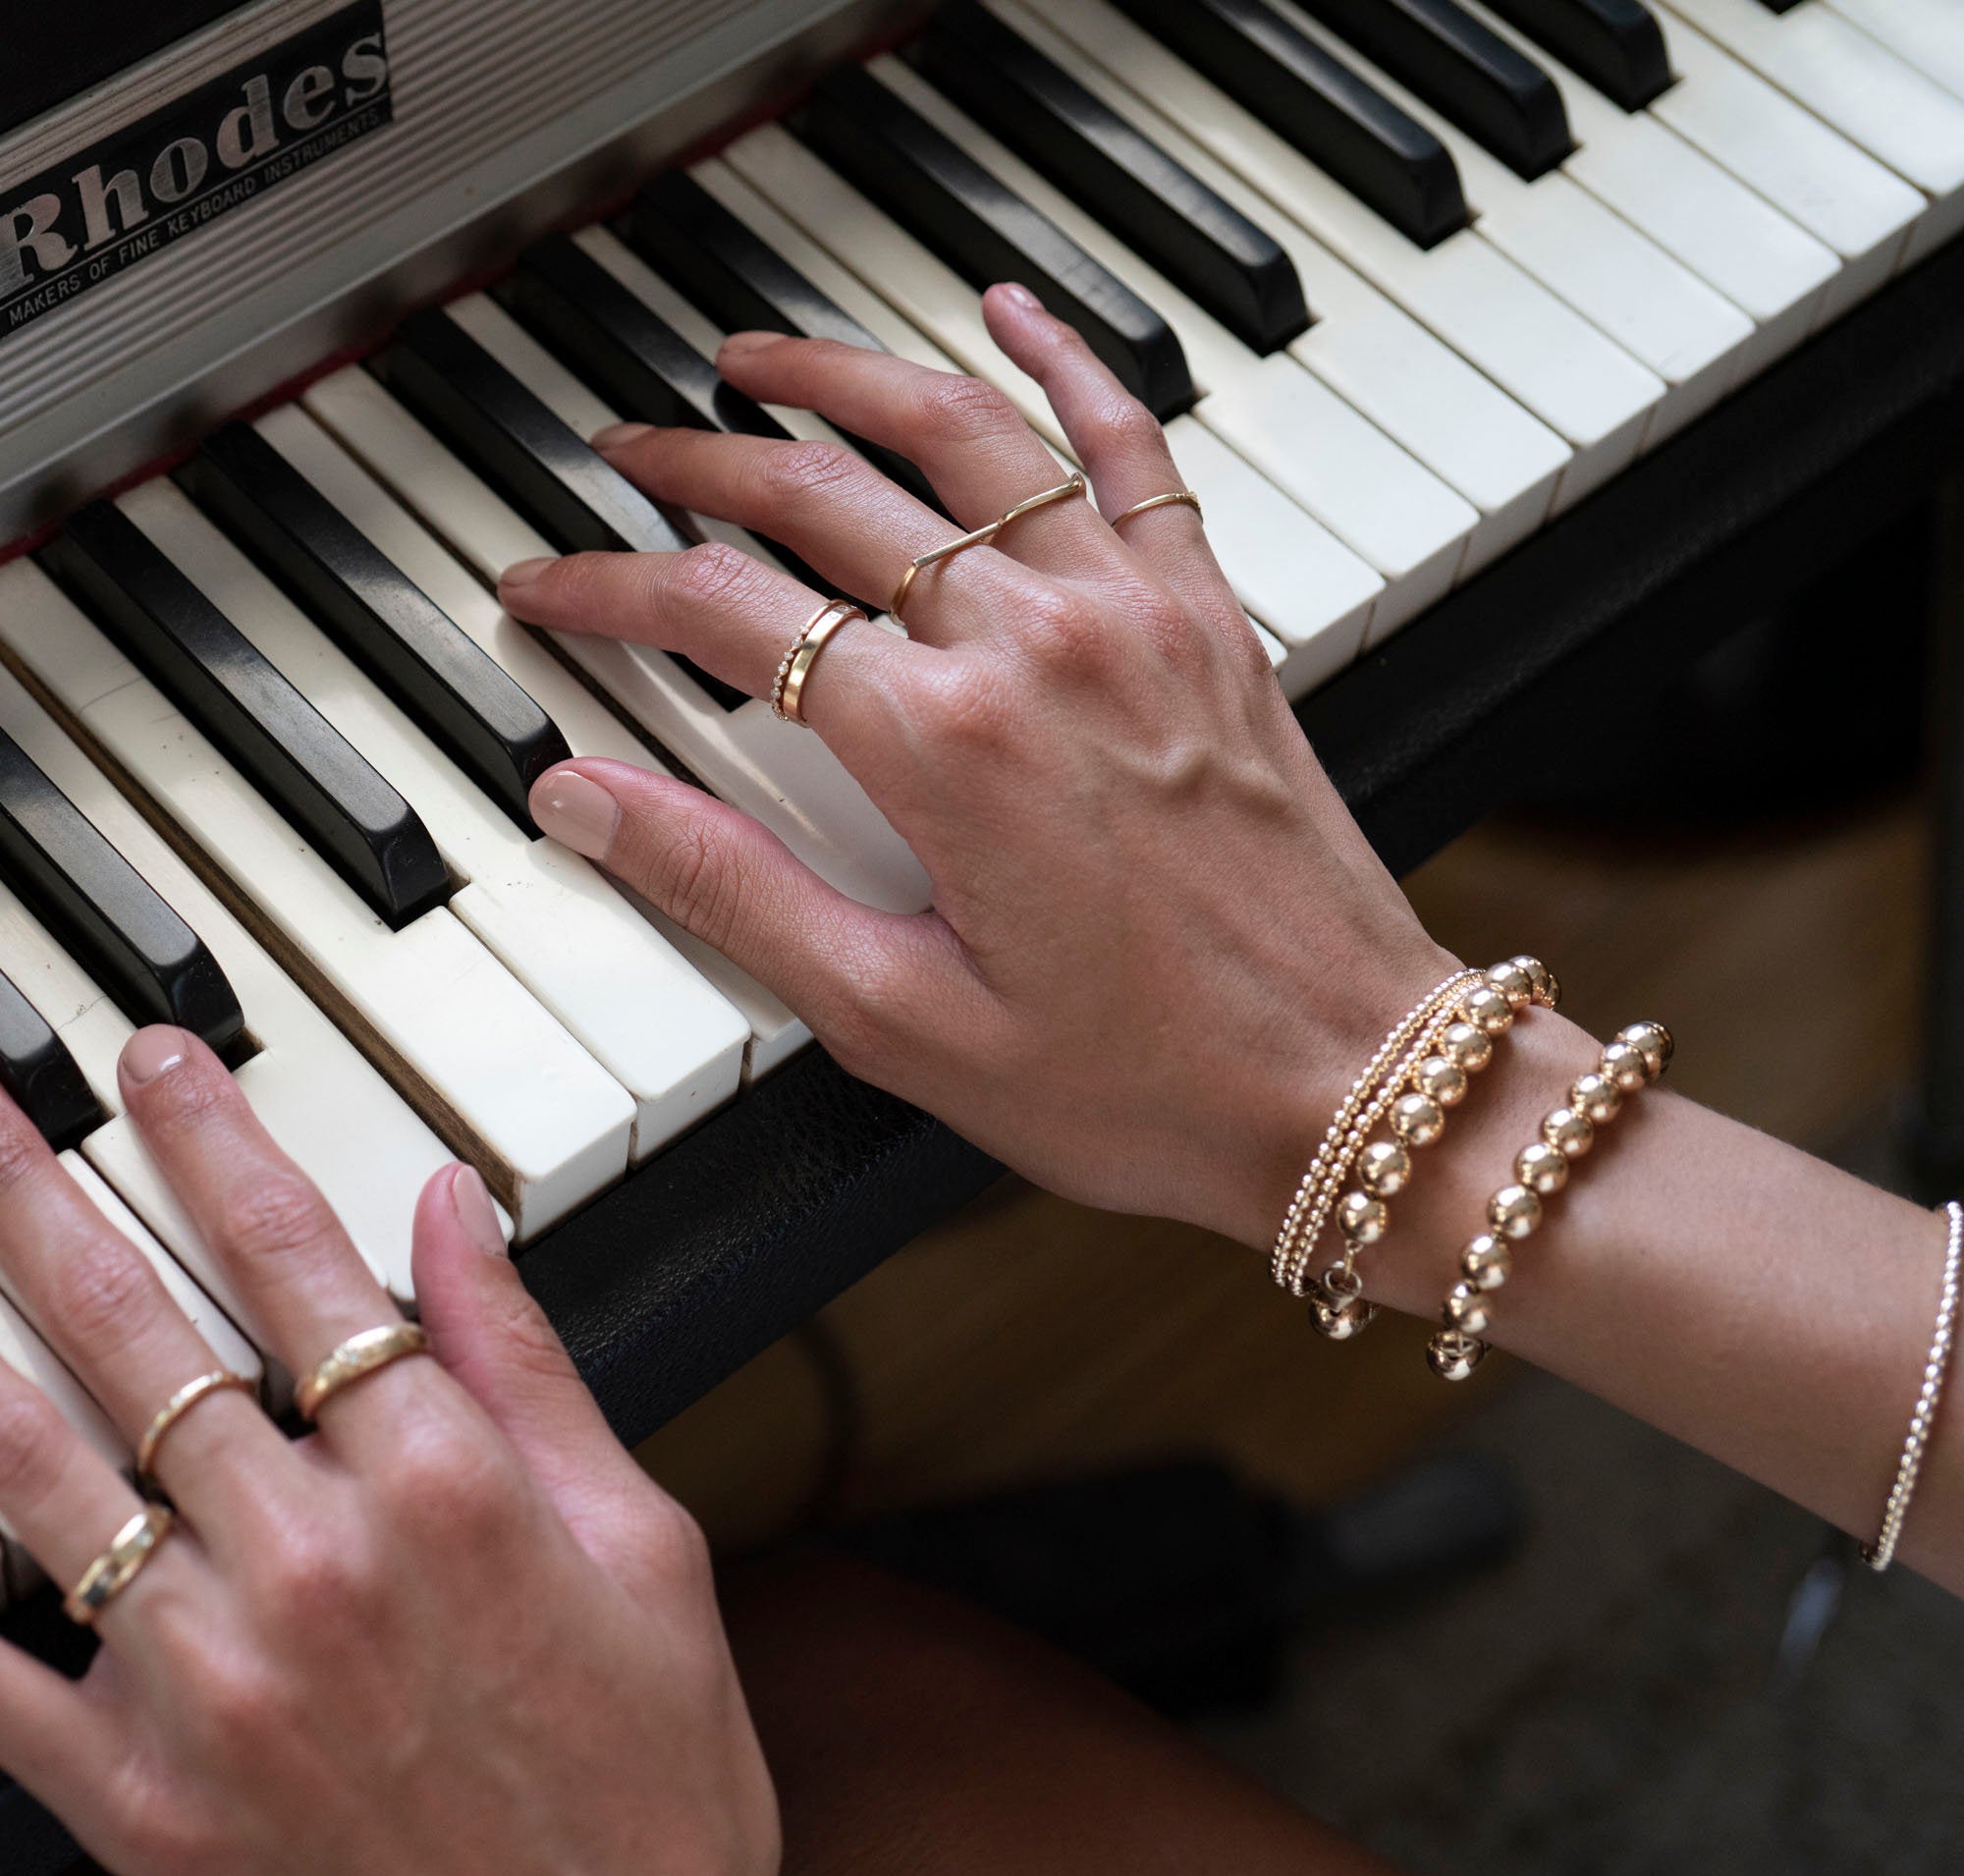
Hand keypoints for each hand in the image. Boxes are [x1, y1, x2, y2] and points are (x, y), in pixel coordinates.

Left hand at [0, 1030, 783, 1875]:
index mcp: (448, 1485)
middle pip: (140, 1340)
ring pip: (38, 1481)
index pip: (300, 1261)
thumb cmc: (648, 1780)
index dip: (215, 1141)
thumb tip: (459, 1219)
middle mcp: (312, 1563)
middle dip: (41, 1202)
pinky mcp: (146, 1807)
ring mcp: (212, 1686)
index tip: (155, 1065)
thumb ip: (530, 1367)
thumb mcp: (641, 1546)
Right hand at [499, 285, 1450, 1250]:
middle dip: (699, 464)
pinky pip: (1133, 449)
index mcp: (944, 746)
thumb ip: (734, 893)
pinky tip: (1010, 314)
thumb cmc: (1146, 1079)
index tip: (547, 588)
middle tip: (624, 454)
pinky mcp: (1210, 618)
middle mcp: (1036, 644)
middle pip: (826, 497)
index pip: (727, 613)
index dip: (610, 588)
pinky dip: (1067, 365)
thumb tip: (591, 803)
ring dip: (845, 380)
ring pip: (964, 437)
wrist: (1348, 1080)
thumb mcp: (903, 1018)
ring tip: (756, 357)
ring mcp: (1134, 614)